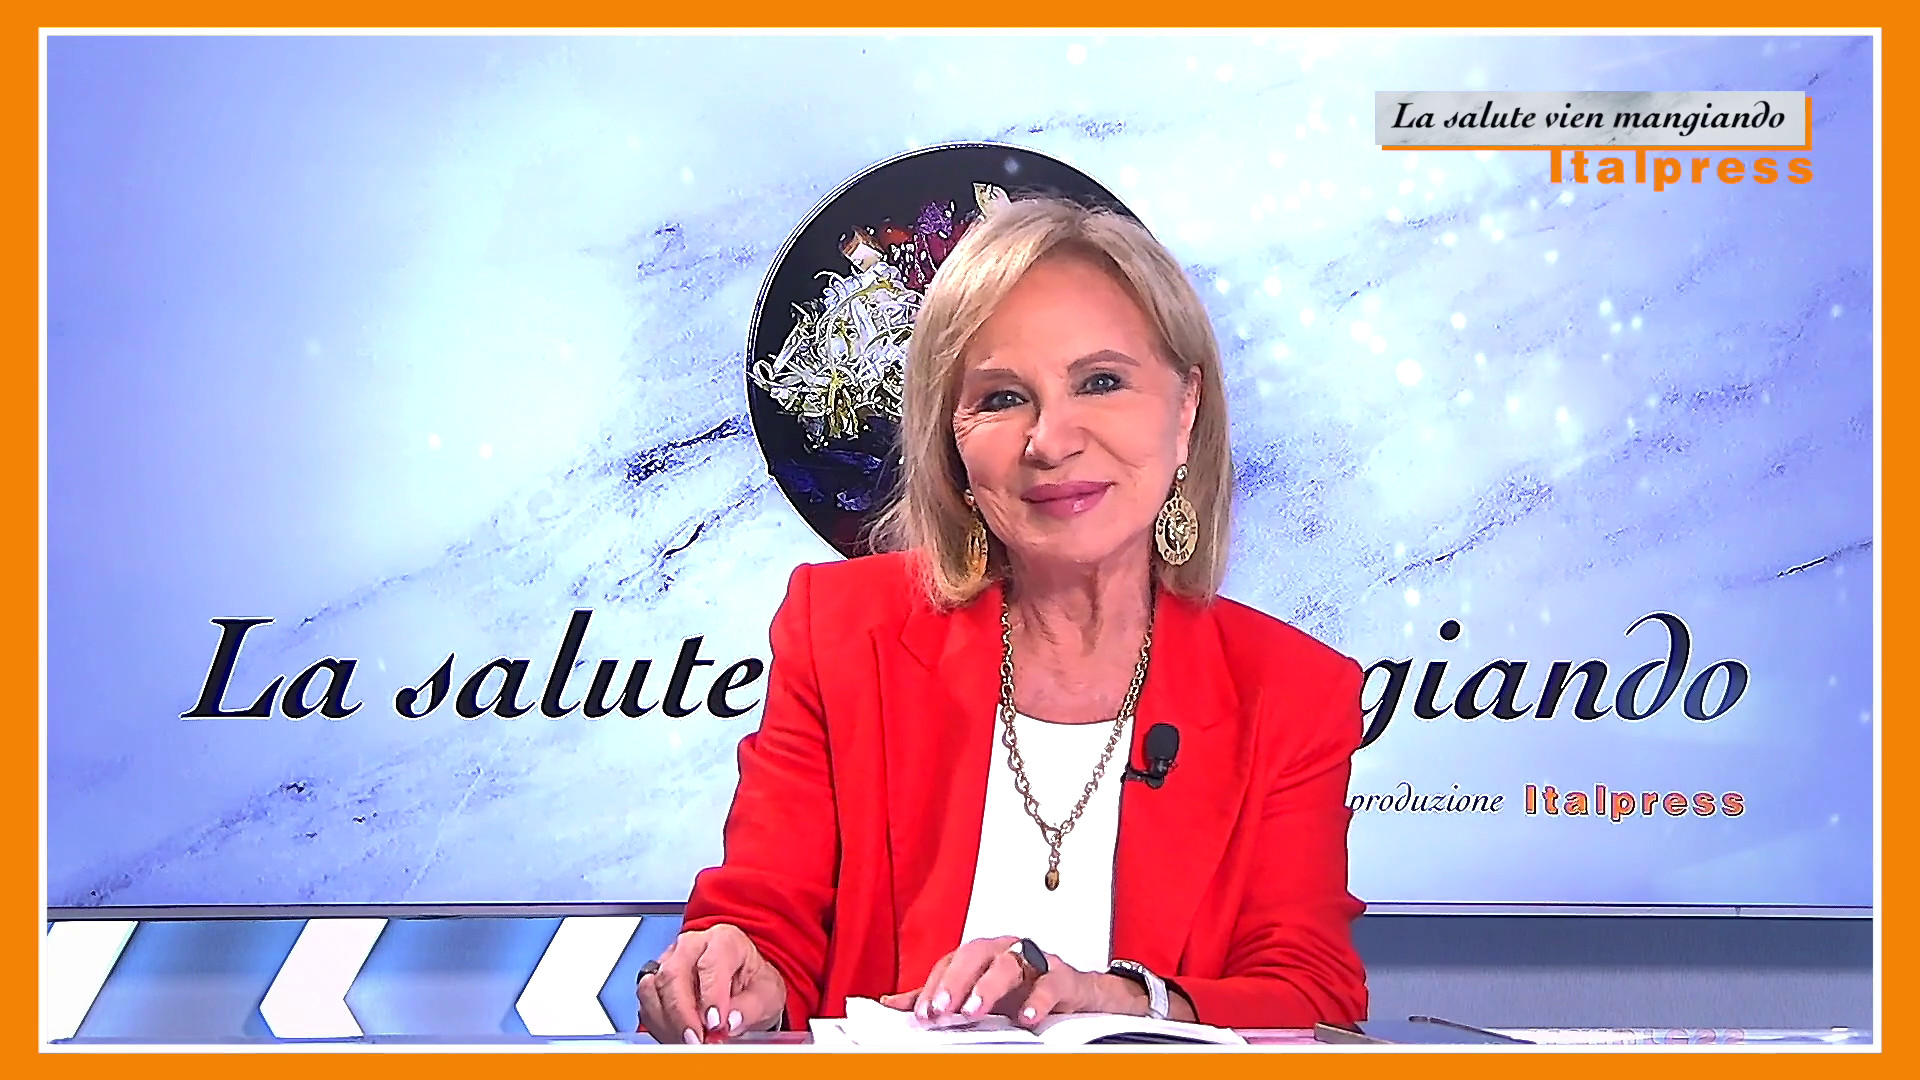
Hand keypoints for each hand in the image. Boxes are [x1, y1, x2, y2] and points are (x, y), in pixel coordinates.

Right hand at [636, 923, 786, 1044]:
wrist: (743, 986)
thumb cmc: (754, 983)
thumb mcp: (768, 994)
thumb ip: (751, 1007)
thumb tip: (731, 1021)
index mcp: (724, 940)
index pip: (710, 963)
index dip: (710, 996)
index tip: (715, 1024)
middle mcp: (692, 945)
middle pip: (674, 975)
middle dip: (683, 1014)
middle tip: (697, 1040)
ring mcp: (669, 961)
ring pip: (652, 989)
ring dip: (668, 1022)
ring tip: (689, 1042)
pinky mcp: (655, 982)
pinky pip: (646, 1005)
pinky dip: (659, 1025)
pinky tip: (678, 1037)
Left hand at [879, 936, 1139, 1028]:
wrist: (1076, 995)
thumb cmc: (1025, 990)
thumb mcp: (978, 994)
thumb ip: (940, 997)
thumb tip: (893, 1004)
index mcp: (983, 954)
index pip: (952, 961)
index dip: (935, 986)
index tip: (923, 1014)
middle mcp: (1006, 950)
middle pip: (976, 954)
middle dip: (955, 981)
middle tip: (941, 1010)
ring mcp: (1036, 961)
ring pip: (1010, 963)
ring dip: (988, 987)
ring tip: (973, 1012)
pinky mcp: (1063, 977)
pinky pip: (1050, 983)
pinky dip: (1037, 1000)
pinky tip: (1025, 1018)